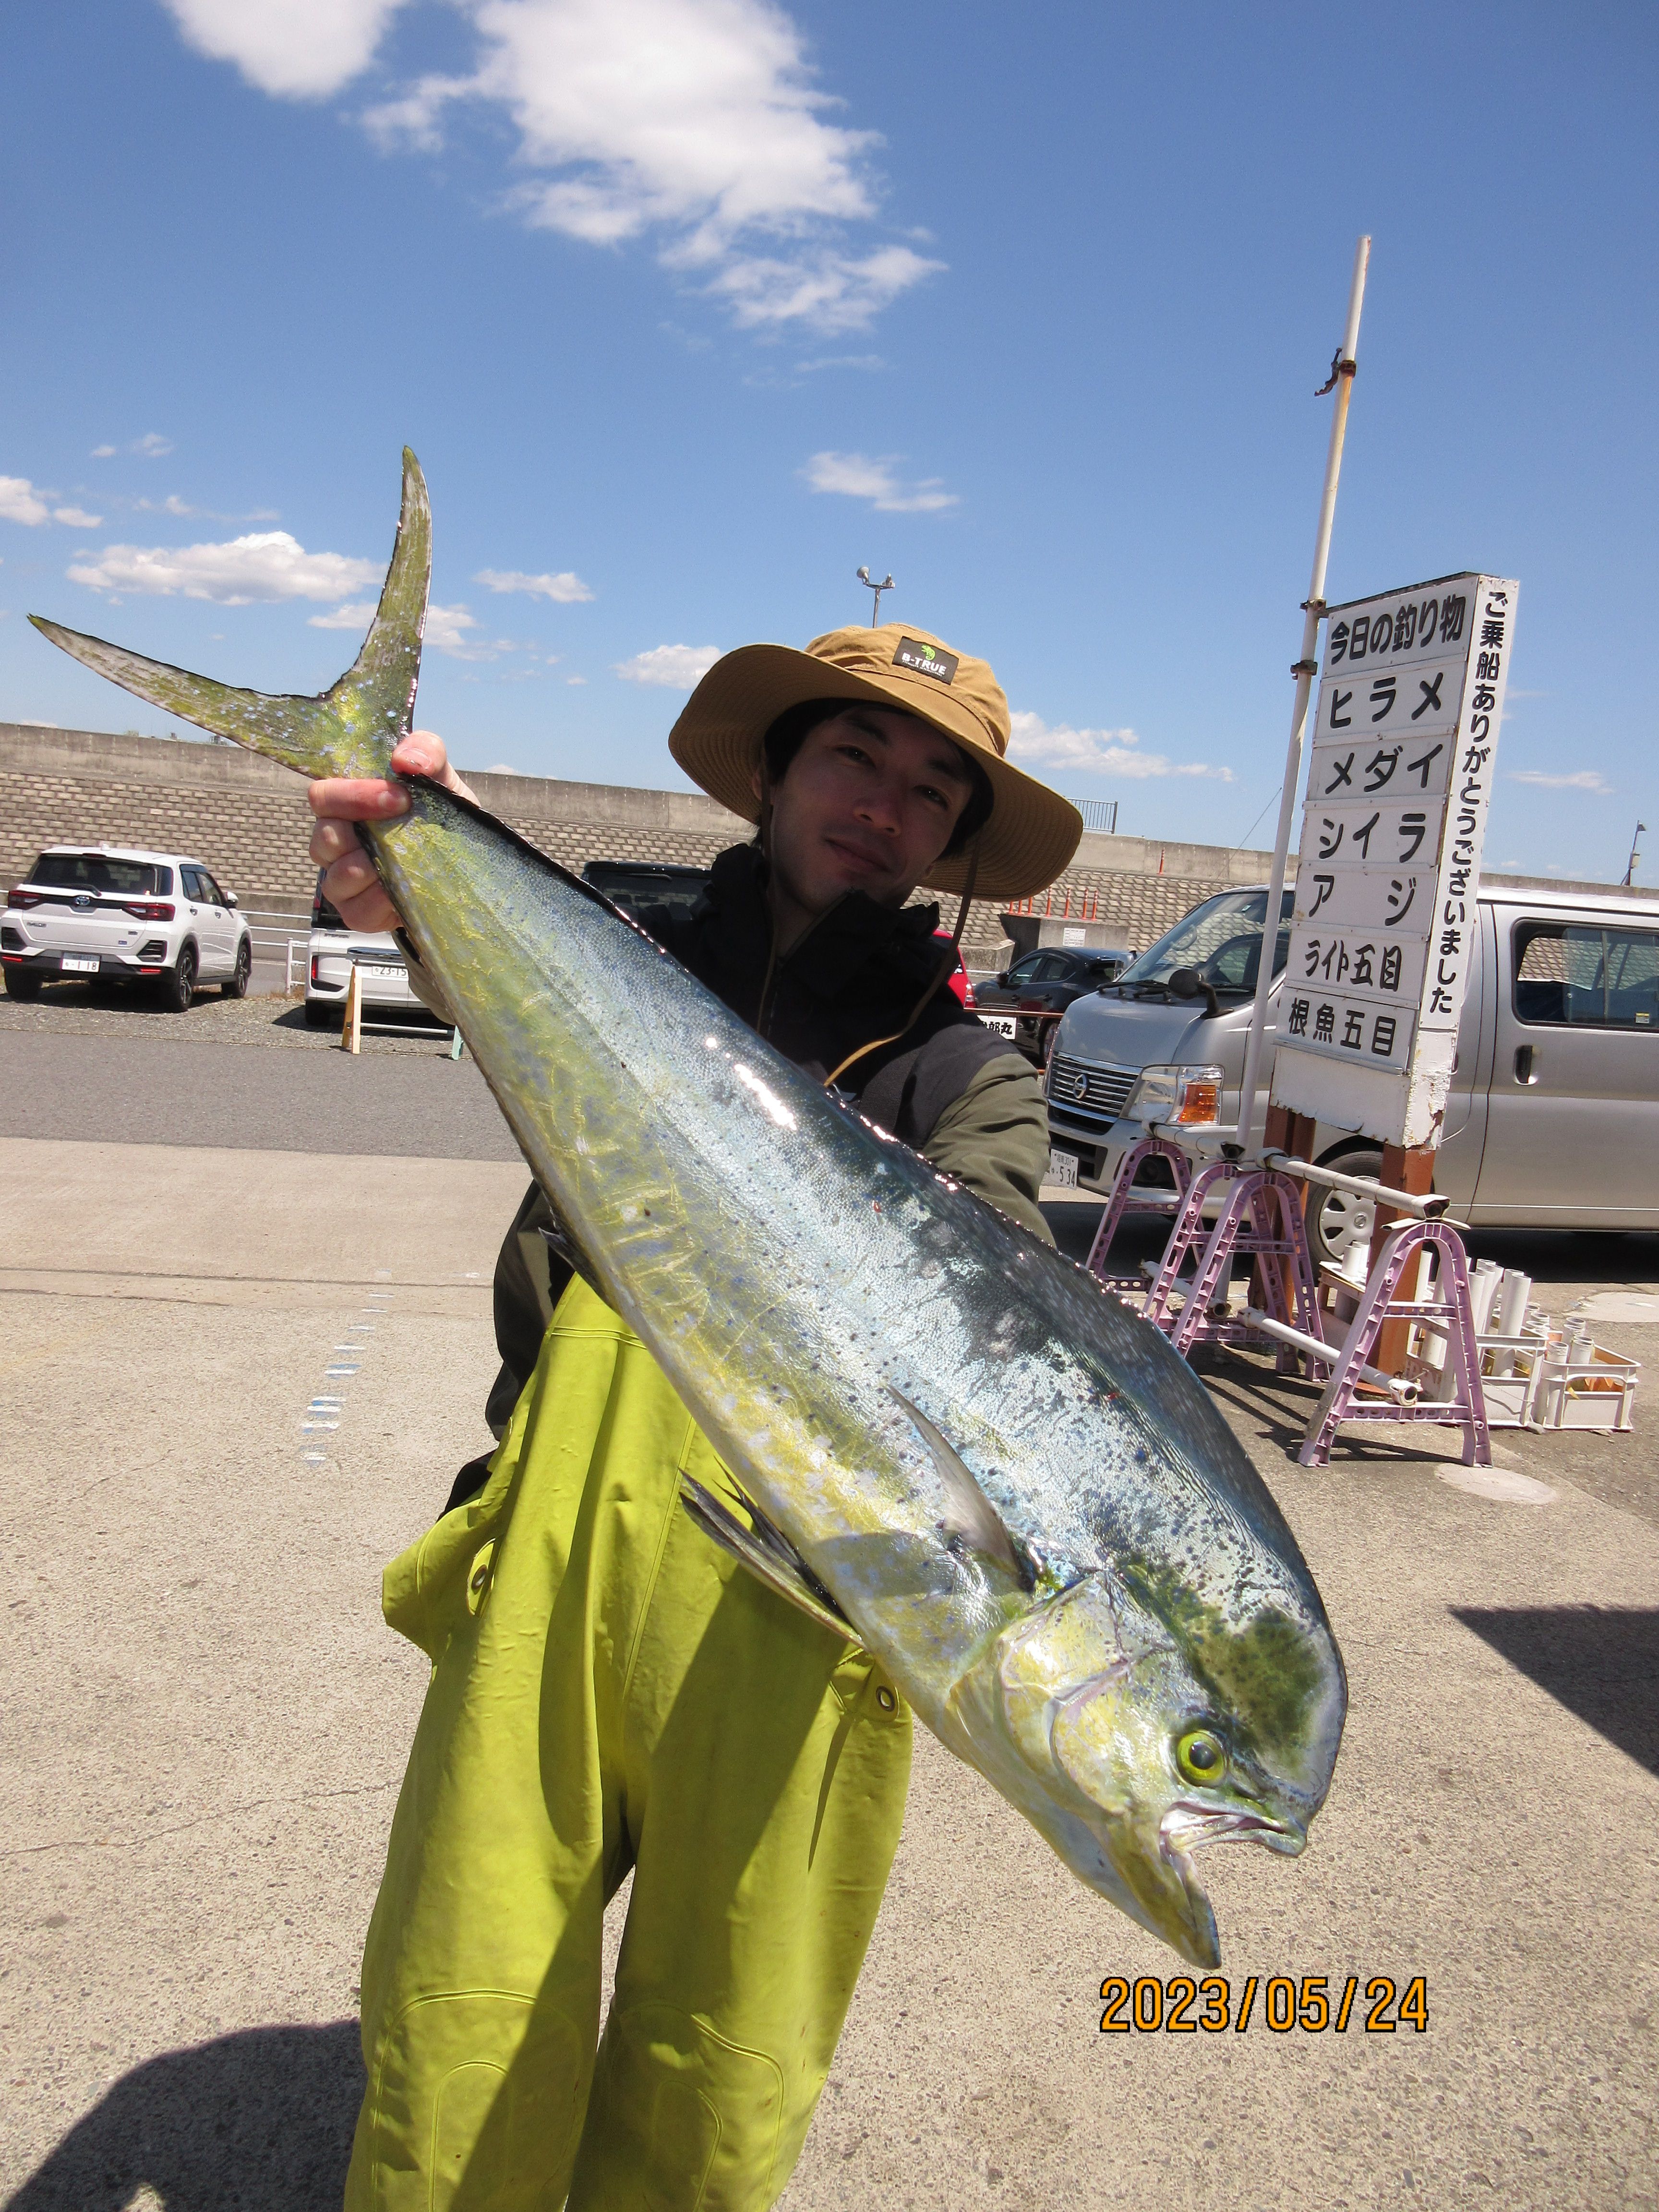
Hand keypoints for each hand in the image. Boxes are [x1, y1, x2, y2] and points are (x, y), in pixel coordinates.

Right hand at [308, 732, 476, 933]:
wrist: (465, 865)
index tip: (400, 796)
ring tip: (405, 860)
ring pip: (335, 876)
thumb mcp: (441, 778)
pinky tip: (402, 891)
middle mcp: (336, 841)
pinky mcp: (357, 912)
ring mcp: (343, 879)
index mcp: (346, 805)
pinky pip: (355, 911)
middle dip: (366, 830)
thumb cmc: (440, 816)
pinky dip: (380, 901)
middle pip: (324, 837)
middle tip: (405, 825)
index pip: (322, 796)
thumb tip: (405, 760)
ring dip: (372, 867)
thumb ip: (425, 752)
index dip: (354, 796)